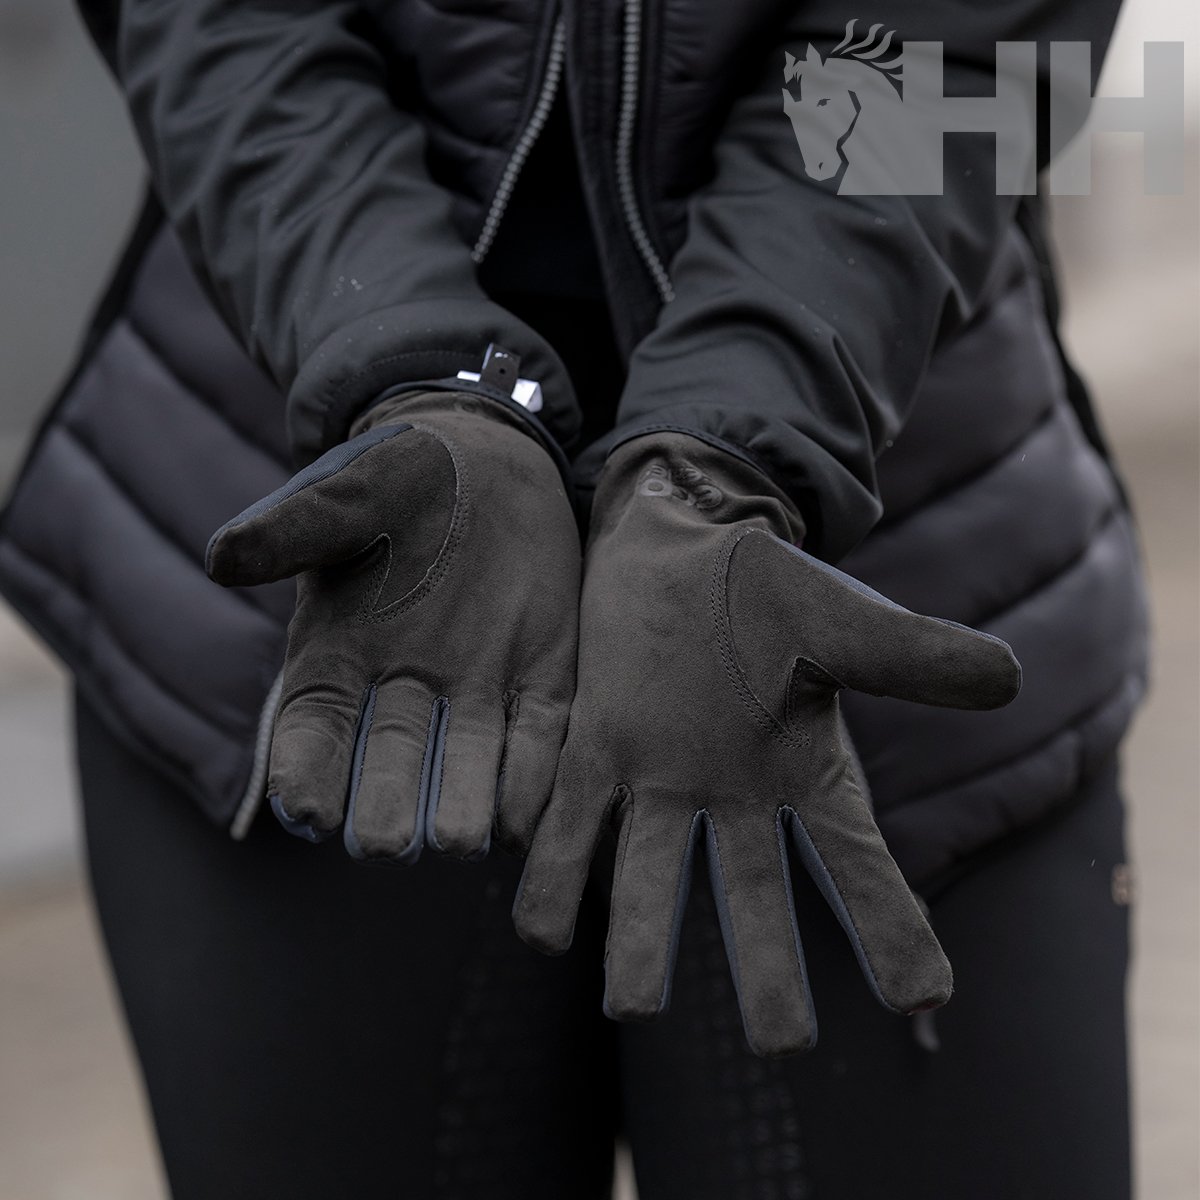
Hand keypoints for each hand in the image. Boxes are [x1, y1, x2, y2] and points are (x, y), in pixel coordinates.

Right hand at [206, 390, 579, 862]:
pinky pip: (539, 741)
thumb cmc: (398, 479)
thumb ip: (291, 531)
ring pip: (467, 767)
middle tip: (386, 843)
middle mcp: (404, 693)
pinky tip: (528, 814)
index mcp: (339, 659)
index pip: (311, 732)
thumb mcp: (344, 497)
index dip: (304, 773)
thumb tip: (222, 557)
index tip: (306, 811)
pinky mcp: (541, 681)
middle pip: (390, 766)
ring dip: (464, 807)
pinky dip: (534, 779)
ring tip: (461, 839)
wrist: (487, 462)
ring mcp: (476, 692)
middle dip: (387, 808)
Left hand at [513, 433, 1019, 1055]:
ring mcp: (658, 779)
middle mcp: (730, 796)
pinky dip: (555, 869)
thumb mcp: (845, 621)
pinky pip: (571, 822)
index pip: (856, 863)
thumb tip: (1010, 677)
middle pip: (753, 896)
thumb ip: (915, 655)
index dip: (889, 926)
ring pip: (650, 876)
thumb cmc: (767, 589)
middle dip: (769, 968)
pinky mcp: (594, 748)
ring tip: (632, 1006)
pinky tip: (540, 926)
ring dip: (641, 940)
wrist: (681, 545)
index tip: (926, 996)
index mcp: (801, 774)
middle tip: (784, 1046)